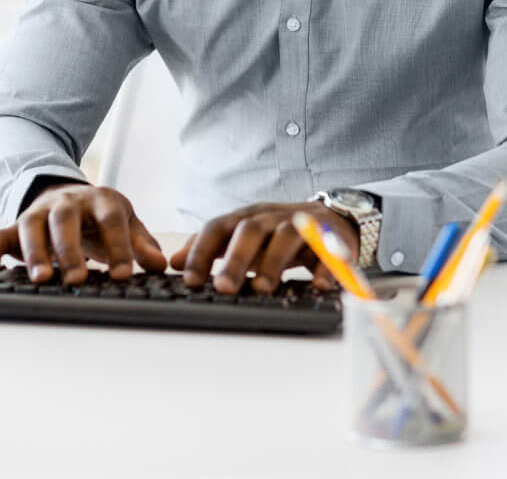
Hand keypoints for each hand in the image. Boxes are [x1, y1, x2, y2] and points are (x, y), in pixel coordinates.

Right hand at [0, 182, 168, 284]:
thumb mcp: (127, 225)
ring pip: (32, 226)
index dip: (118, 246)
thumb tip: (160, 265)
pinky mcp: (16, 226)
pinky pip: (0, 235)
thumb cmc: (101, 218)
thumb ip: (141, 245)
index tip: (124, 275)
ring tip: (41, 279)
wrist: (71, 197)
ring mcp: (39, 212)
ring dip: (35, 252)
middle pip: (66, 220)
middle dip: (71, 250)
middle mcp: (67, 202)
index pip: (111, 219)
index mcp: (100, 200)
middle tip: (78, 279)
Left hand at [170, 201, 358, 294]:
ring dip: (273, 262)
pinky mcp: (331, 237)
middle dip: (236, 259)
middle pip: (251, 231)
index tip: (189, 280)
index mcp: (247, 217)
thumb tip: (175, 262)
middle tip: (223, 288)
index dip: (202, 251)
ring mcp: (302, 224)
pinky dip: (324, 267)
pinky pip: (328, 249)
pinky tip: (317, 286)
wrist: (332, 217)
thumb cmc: (278, 232)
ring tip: (262, 289)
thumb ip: (211, 247)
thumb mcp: (243, 235)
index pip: (218, 228)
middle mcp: (272, 216)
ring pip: (287, 236)